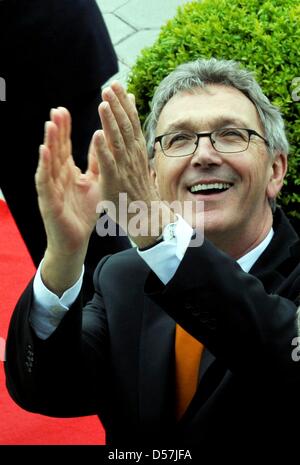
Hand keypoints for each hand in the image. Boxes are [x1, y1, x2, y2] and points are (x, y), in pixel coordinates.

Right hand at [35, 107, 102, 292]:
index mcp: (67, 172)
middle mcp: (57, 177)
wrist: (75, 240)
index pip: (65, 147)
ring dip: (50, 143)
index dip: (65, 130)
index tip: (64, 110)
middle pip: (56, 150)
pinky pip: (45, 181)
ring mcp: (51, 188)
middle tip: (57, 111)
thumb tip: (101, 141)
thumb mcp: (94, 183)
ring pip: (49, 162)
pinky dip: (44, 166)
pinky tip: (44, 152)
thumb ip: (96, 163)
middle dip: (57, 130)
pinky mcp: (48, 201)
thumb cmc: (83, 213)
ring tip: (51, 124)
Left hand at [94, 82, 173, 247]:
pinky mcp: (115, 182)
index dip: (124, 103)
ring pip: (118, 141)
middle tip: (110, 86)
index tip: (118, 85)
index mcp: (137, 151)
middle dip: (118, 105)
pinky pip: (108, 164)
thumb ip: (134, 141)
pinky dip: (103, 150)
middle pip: (126, 127)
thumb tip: (134, 120)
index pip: (132, 122)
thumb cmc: (139, 190)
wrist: (147, 217)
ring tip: (103, 102)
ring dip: (111, 121)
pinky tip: (98, 135)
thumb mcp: (138, 162)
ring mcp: (124, 169)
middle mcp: (132, 157)